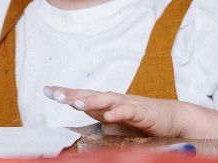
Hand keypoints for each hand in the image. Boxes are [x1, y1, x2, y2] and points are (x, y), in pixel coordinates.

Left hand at [43, 86, 183, 136]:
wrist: (171, 119)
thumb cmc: (140, 121)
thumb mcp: (114, 123)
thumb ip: (96, 120)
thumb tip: (75, 128)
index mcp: (104, 103)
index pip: (81, 96)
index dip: (64, 93)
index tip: (46, 90)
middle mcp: (113, 100)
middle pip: (89, 95)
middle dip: (71, 94)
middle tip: (54, 94)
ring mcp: (127, 105)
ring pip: (106, 100)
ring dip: (91, 101)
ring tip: (76, 104)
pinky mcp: (142, 112)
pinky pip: (128, 112)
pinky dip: (118, 113)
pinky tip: (108, 115)